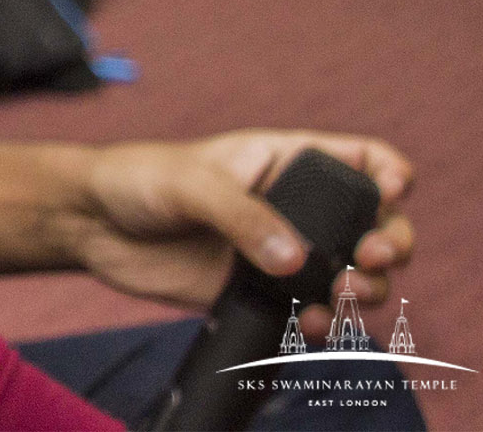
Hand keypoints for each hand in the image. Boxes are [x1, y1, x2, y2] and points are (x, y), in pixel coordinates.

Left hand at [71, 132, 414, 319]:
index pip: (360, 158)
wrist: (91, 224)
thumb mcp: (190, 182)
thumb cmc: (136, 180)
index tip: (392, 191)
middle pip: (375, 224)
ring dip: (365, 288)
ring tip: (343, 295)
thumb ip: (243, 216)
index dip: (389, 171)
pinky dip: (324, 322)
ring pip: (353, 273)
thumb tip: (296, 261)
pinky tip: (312, 325)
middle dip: (390, 241)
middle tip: (371, 256)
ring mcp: (281, 252)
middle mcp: (294, 207)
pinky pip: (311, 311)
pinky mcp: (261, 292)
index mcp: (284, 160)